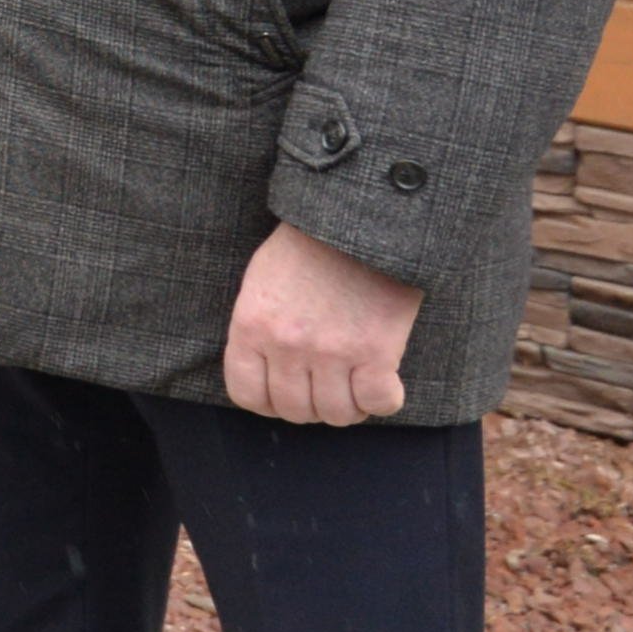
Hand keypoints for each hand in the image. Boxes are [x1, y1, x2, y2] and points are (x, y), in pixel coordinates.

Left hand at [223, 224, 425, 425]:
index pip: (247, 394)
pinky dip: (384, 400)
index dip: (269, 402)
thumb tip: (263, 371)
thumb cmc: (309, 245)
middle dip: (312, 405)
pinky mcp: (376, 352)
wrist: (359, 218)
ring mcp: (331, 351)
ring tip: (357, 384)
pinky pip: (378, 403)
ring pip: (337, 413)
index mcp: (251, 326)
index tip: (286, 394)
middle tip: (328, 386)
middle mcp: (286, 345)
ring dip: (349, 406)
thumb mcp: (262, 281)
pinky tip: (385, 382)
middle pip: (294, 409)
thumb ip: (258, 328)